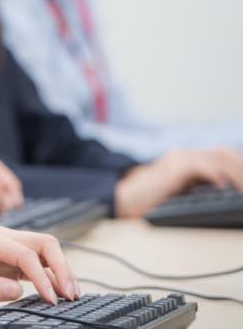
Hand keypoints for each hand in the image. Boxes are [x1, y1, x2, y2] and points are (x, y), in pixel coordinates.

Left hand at [0, 225, 77, 313]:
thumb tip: (19, 290)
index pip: (26, 253)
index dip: (43, 276)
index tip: (51, 300)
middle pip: (42, 244)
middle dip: (61, 267)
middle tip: (71, 295)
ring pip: (40, 252)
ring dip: (57, 271)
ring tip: (69, 296)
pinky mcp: (0, 263)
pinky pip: (31, 265)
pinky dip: (46, 276)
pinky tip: (53, 293)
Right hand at [114, 147, 242, 217]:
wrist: (121, 197)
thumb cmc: (146, 199)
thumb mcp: (178, 191)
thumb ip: (196, 185)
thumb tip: (222, 187)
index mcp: (185, 160)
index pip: (221, 156)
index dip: (238, 166)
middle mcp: (183, 155)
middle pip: (223, 152)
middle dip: (240, 166)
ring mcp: (178, 160)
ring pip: (217, 157)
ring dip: (235, 172)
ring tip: (242, 188)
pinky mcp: (172, 168)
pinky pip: (200, 167)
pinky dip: (215, 175)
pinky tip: (223, 186)